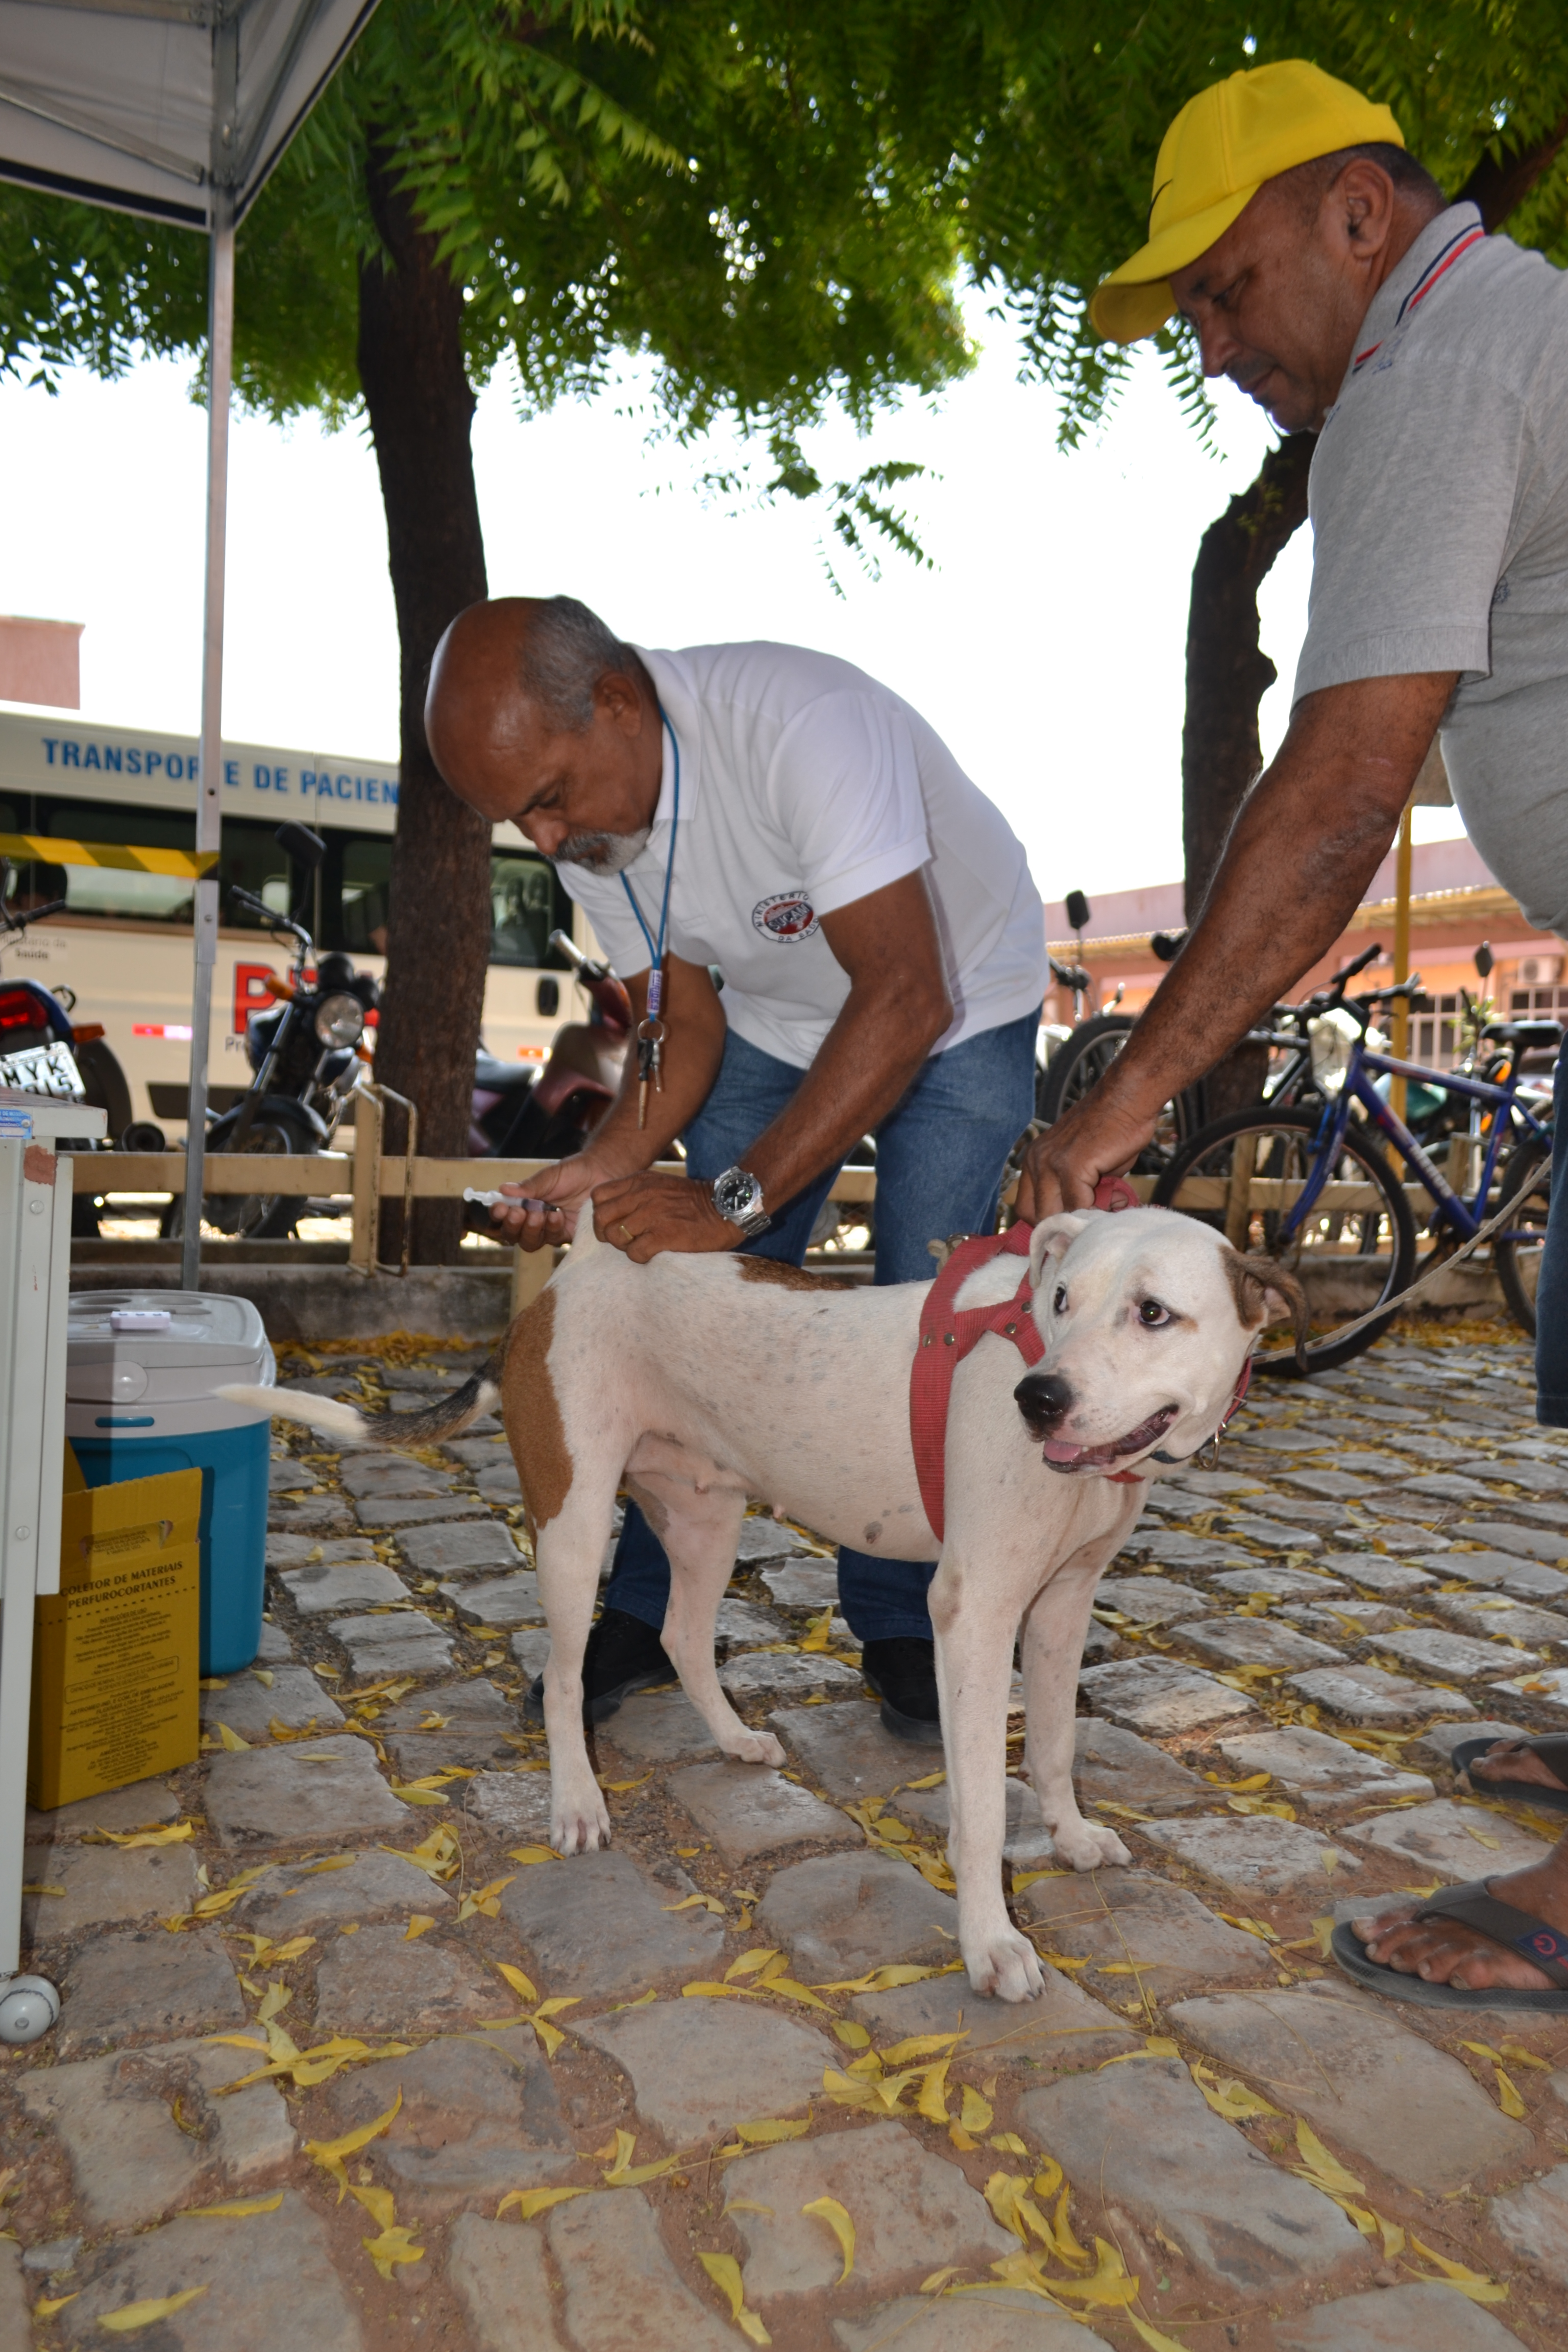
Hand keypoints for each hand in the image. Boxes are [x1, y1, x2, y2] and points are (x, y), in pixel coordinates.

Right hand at [488, 1151, 617, 1250]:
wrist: (602, 1173)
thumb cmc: (573, 1172)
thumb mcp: (549, 1176)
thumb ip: (529, 1187)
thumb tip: (503, 1189)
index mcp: (525, 1204)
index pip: (505, 1216)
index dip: (499, 1215)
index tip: (499, 1207)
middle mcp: (535, 1220)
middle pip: (515, 1235)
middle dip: (514, 1225)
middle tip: (519, 1212)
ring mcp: (551, 1230)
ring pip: (532, 1242)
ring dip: (532, 1229)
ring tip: (540, 1214)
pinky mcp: (569, 1236)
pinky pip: (555, 1240)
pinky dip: (553, 1229)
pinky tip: (558, 1216)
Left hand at [590, 1170, 738, 1260]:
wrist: (727, 1207)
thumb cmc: (694, 1201)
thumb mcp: (661, 1185)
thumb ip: (637, 1193)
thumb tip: (614, 1212)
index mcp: (640, 1182)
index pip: (598, 1196)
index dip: (601, 1213)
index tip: (614, 1222)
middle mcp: (642, 1195)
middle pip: (601, 1218)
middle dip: (607, 1233)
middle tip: (623, 1240)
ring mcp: (652, 1215)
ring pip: (615, 1237)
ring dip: (624, 1246)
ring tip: (641, 1246)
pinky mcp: (664, 1235)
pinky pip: (635, 1252)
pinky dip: (640, 1257)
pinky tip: (653, 1254)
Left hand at [1016, 1095, 1153, 1220]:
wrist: (1128, 1098)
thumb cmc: (1112, 1130)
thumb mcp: (1084, 1164)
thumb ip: (1076, 1191)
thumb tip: (1081, 1221)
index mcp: (1033, 1161)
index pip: (1026, 1209)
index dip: (1048, 1224)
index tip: (1072, 1229)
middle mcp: (1035, 1161)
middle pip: (1035, 1216)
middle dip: (1064, 1227)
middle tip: (1095, 1220)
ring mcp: (1050, 1163)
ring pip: (1054, 1215)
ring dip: (1081, 1220)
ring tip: (1109, 1207)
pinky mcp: (1071, 1165)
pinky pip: (1078, 1205)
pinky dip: (1096, 1211)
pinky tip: (1115, 1200)